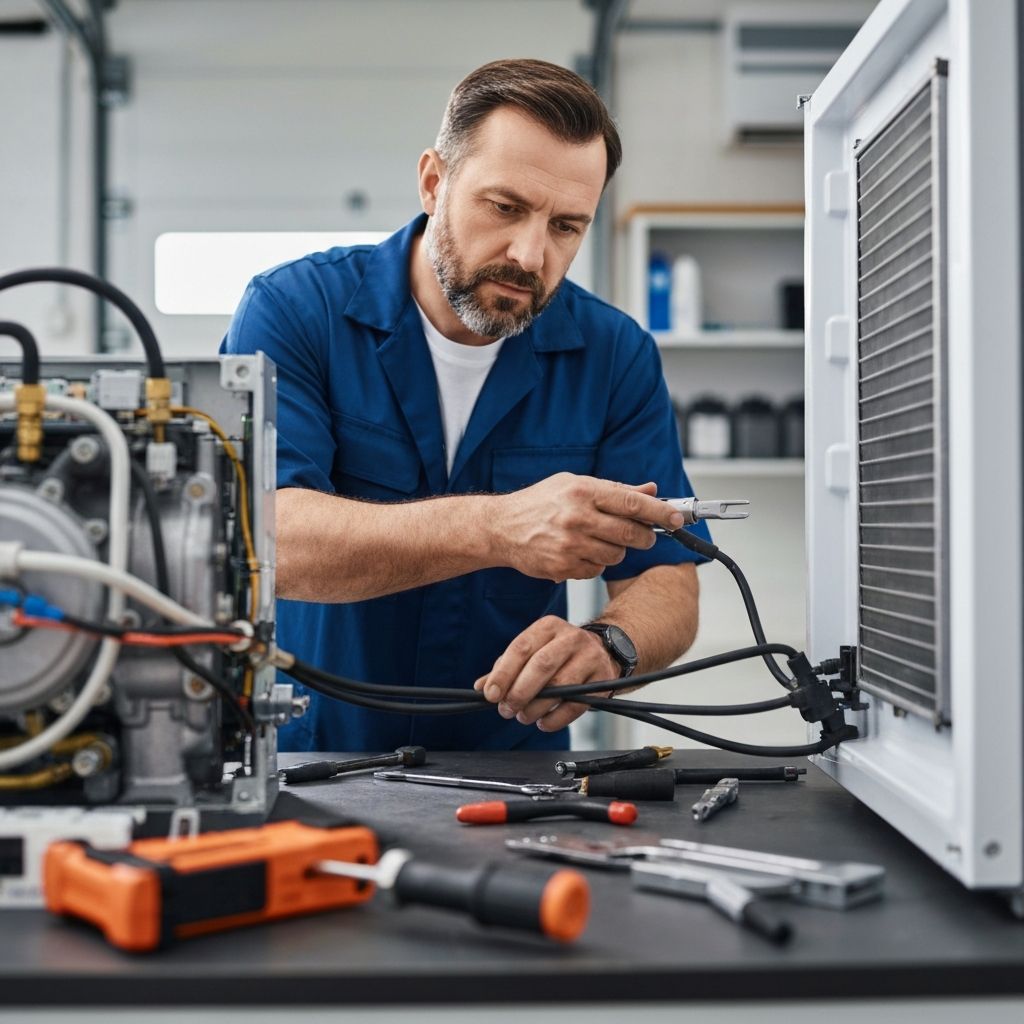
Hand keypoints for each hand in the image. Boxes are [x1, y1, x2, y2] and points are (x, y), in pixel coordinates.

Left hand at [474, 615, 619, 732]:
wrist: (604, 650)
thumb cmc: (559, 653)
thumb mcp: (534, 650)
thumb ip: (507, 667)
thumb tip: (481, 687)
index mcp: (548, 627)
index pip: (521, 648)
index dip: (503, 673)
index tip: (490, 695)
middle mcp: (571, 638)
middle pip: (541, 666)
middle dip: (519, 692)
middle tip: (506, 710)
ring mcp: (590, 658)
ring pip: (560, 686)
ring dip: (536, 707)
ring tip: (523, 716)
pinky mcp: (603, 680)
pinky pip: (576, 705)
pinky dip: (555, 719)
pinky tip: (543, 722)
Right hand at [490, 475, 685, 582]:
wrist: (500, 528)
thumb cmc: (539, 503)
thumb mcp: (575, 484)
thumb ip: (615, 489)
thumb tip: (652, 492)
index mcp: (583, 491)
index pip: (633, 503)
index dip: (661, 512)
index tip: (678, 518)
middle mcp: (577, 517)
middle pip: (631, 534)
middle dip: (644, 537)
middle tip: (644, 535)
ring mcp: (569, 545)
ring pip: (616, 556)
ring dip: (616, 551)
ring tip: (599, 540)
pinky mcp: (562, 567)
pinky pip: (596, 570)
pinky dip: (595, 564)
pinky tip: (580, 552)